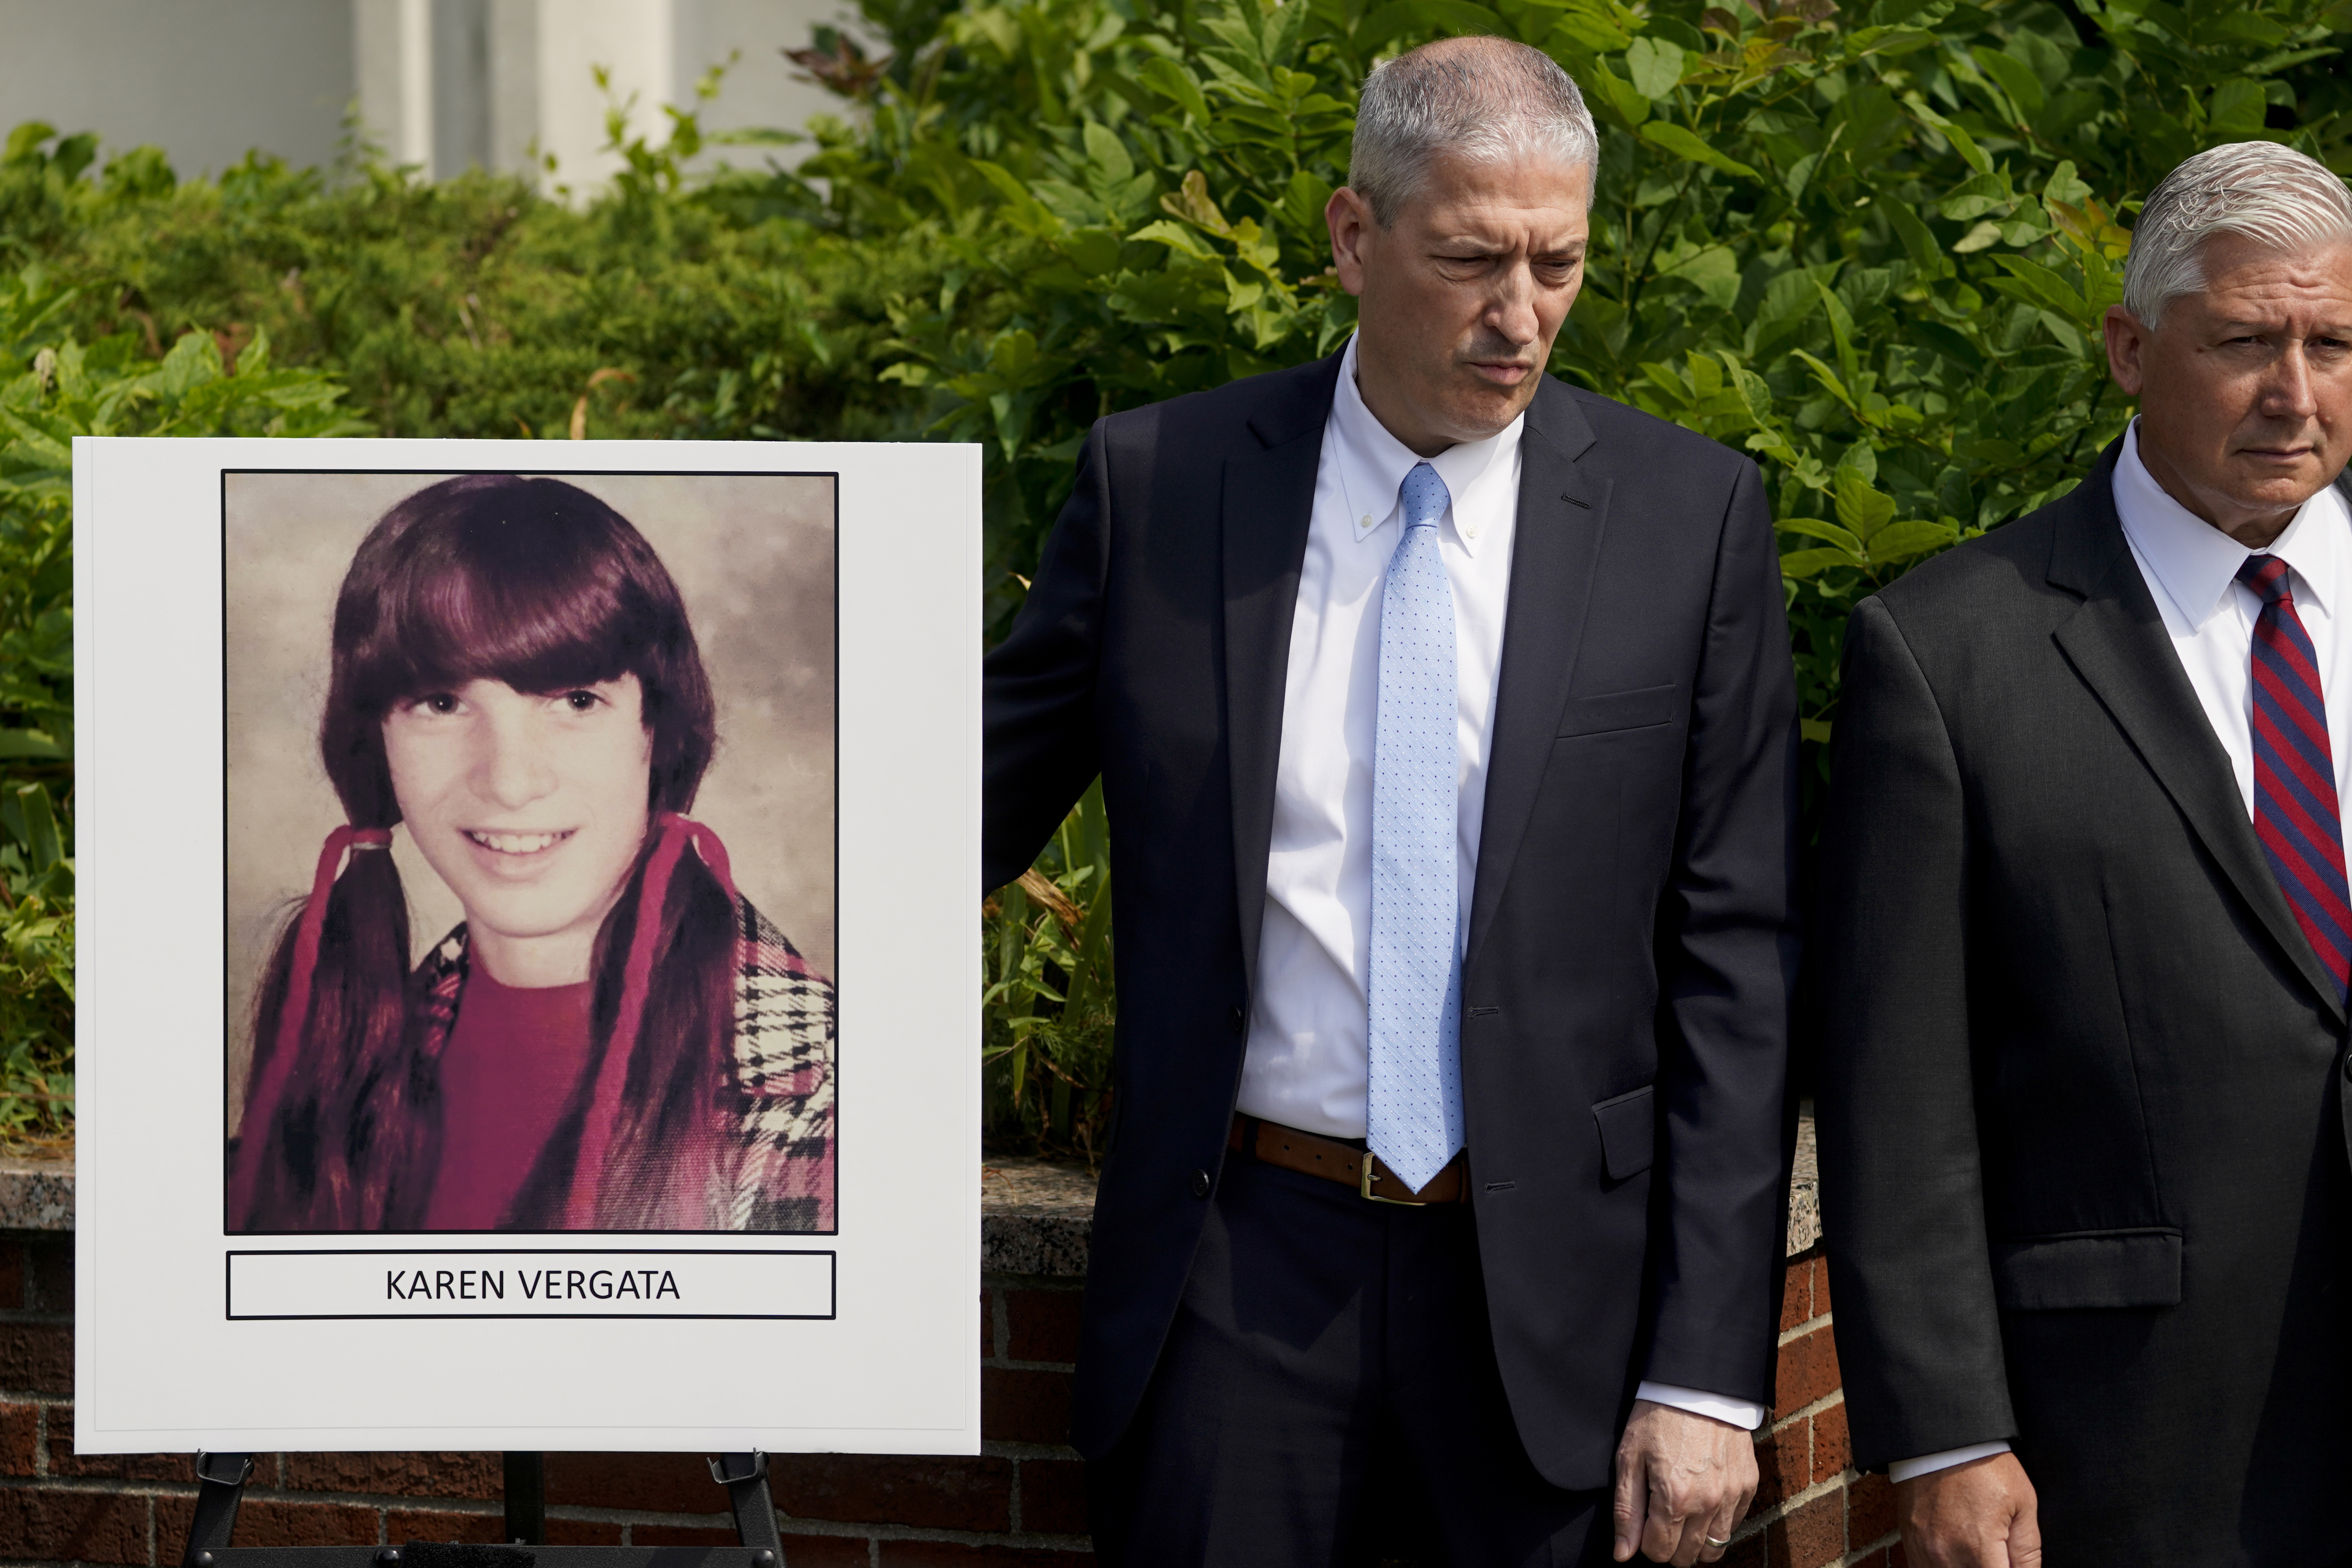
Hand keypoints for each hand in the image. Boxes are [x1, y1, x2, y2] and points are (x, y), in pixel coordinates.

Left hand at [1611, 1398, 1758, 1564]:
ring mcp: (1731, 1496)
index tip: (1642, 1524)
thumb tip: (1623, 1554)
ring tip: (1682, 1518)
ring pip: (1713, 1548)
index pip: (1658, 1552)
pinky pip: (1734, 1525)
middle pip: (1686, 1557)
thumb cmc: (1657, 1418)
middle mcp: (1707, 1503)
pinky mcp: (1748, 1485)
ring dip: (1695, 1542)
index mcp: (1674, 1498)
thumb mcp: (1629, 1458)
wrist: (1697, 1386)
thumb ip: (1627, 1511)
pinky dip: (1718, 1523)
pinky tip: (1704, 1503)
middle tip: (1660, 1521)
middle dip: (1669, 1547)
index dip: (1645, 1543)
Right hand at [1898, 1453, 2040, 1566]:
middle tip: (1996, 1555)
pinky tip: (1956, 1557)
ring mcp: (1924, 1550)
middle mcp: (1946, 1555)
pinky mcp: (1910, 1542)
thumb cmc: (1984, 1465)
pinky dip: (1942, 1567)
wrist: (1941, 1439)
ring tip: (1977, 1552)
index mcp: (1978, 1547)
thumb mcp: (2023, 1503)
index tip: (2011, 1563)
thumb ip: (2028, 1551)